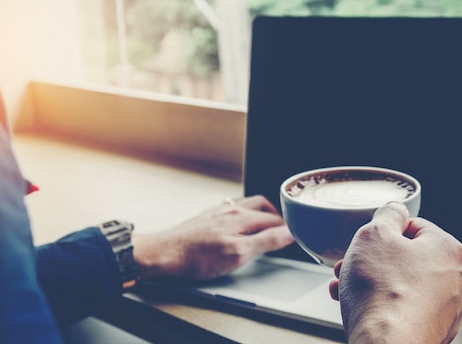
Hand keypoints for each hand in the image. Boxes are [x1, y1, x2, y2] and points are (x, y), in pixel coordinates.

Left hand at [132, 195, 293, 279]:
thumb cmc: (197, 257)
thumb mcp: (238, 254)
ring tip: (266, 221)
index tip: (297, 235)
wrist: (164, 254)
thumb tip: (288, 233)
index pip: (275, 220)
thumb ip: (266, 241)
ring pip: (246, 204)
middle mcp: (230, 209)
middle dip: (276, 215)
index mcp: (242, 217)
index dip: (288, 228)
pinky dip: (242, 212)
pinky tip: (239, 222)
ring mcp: (217, 211)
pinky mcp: (206, 217)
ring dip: (260, 211)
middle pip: (262, 206)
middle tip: (284, 227)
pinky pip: (230, 207)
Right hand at [329, 202, 461, 343]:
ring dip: (373, 282)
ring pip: (403, 284)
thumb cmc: (381, 292)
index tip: (367, 243)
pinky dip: (385, 305)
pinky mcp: (434, 331)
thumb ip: (387, 214)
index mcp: (447, 248)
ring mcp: (446, 309)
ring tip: (347, 288)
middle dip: (373, 260)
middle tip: (350, 266)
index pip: (413, 226)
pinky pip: (406, 309)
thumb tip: (395, 210)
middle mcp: (455, 279)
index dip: (383, 232)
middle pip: (407, 257)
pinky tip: (361, 308)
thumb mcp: (374, 234)